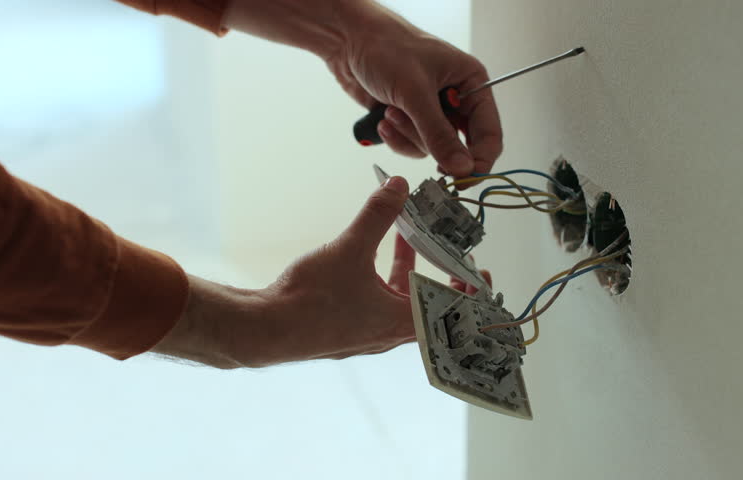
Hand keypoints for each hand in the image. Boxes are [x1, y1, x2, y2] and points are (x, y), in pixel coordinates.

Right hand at [153, 176, 490, 367]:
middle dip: (438, 272)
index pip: (452, 310)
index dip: (469, 291)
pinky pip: (377, 300)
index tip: (479, 273)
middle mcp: (388, 333)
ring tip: (408, 237)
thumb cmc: (310, 301)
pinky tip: (370, 252)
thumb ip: (377, 216)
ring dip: (408, 270)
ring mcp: (367, 332)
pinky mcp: (347, 326)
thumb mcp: (349, 249)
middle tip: (448, 251)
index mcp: (401, 322)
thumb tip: (398, 186)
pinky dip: (383, 277)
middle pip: (428, 302)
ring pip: (400, 299)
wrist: (264, 330)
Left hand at [325, 4, 502, 176]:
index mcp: (471, 83)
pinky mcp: (411, 120)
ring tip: (392, 110)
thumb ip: (439, 134)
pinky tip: (383, 118)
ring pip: (431, 148)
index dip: (480, 159)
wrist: (349, 41)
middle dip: (430, 141)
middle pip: (459, 146)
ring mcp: (432, 111)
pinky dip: (395, 137)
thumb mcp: (415, 92)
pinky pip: (411, 145)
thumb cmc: (387, 47)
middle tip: (412, 126)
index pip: (489, 132)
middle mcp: (456, 99)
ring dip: (408, 135)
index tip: (465, 179)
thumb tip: (462, 167)